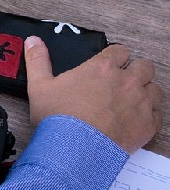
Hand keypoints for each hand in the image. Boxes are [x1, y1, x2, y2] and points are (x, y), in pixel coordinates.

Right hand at [25, 36, 163, 152]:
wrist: (75, 150)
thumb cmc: (58, 117)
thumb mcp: (39, 86)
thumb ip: (38, 61)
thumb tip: (32, 40)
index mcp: (102, 68)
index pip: (120, 51)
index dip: (115, 57)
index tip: (108, 65)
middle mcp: (126, 81)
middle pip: (144, 66)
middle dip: (135, 71)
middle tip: (122, 83)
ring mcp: (140, 103)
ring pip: (155, 89)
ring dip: (145, 92)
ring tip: (130, 102)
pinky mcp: (148, 125)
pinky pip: (158, 115)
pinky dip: (149, 116)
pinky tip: (134, 121)